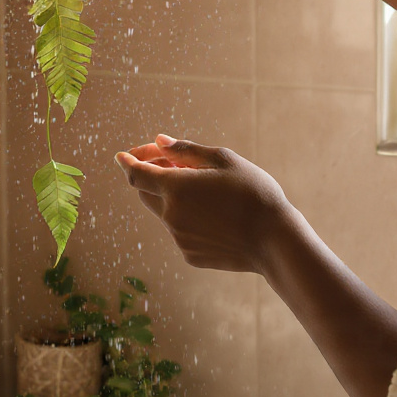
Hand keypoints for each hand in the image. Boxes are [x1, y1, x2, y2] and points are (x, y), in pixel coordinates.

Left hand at [115, 135, 291, 272]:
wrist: (274, 241)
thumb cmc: (253, 193)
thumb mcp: (223, 160)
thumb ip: (186, 150)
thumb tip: (159, 141)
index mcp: (175, 188)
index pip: (137, 174)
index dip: (128, 162)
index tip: (121, 155)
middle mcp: (170, 215)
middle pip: (145, 192)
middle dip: (151, 176)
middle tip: (169, 162)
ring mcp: (179, 238)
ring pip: (164, 212)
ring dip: (173, 197)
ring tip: (203, 188)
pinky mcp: (189, 255)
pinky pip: (180, 231)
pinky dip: (187, 218)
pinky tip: (214, 214)